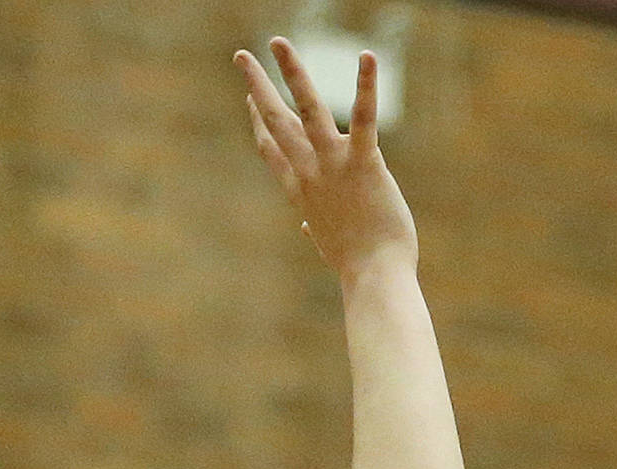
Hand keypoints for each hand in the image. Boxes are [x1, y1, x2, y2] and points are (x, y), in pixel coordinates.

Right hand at [236, 40, 415, 277]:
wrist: (375, 279)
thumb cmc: (358, 266)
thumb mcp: (329, 244)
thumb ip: (315, 228)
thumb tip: (305, 227)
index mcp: (302, 192)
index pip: (273, 153)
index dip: (258, 124)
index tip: (249, 100)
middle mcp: (310, 173)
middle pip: (276, 124)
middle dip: (258, 87)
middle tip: (241, 56)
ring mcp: (333, 166)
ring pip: (306, 110)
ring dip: (291, 73)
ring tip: (277, 42)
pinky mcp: (364, 163)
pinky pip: (363, 118)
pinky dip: (365, 85)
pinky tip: (366, 56)